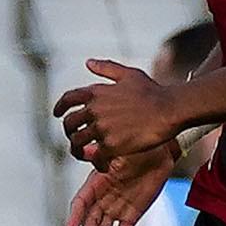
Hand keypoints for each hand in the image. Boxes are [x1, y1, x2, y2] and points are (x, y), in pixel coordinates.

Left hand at [57, 58, 183, 167]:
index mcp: (96, 92)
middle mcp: (94, 110)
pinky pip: (94, 157)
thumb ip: (106, 68)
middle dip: (68, 132)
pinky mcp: (111, 145)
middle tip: (74, 137)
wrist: (168, 109)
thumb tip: (89, 62)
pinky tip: (103, 163)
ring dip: (77, 150)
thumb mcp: (129, 74)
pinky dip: (96, 162)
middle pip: (69, 123)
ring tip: (84, 154)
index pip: (68, 99)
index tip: (57, 114)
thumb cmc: (152, 92)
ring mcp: (101, 129)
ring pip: (77, 142)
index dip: (59, 107)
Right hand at [63, 148, 174, 225]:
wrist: (159, 153)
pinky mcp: (130, 216)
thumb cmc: (136, 148)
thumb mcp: (118, 150)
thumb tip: (88, 151)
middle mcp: (102, 198)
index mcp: (95, 183)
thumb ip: (102, 155)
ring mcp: (115, 209)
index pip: (80, 202)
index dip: (74, 215)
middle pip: (91, 221)